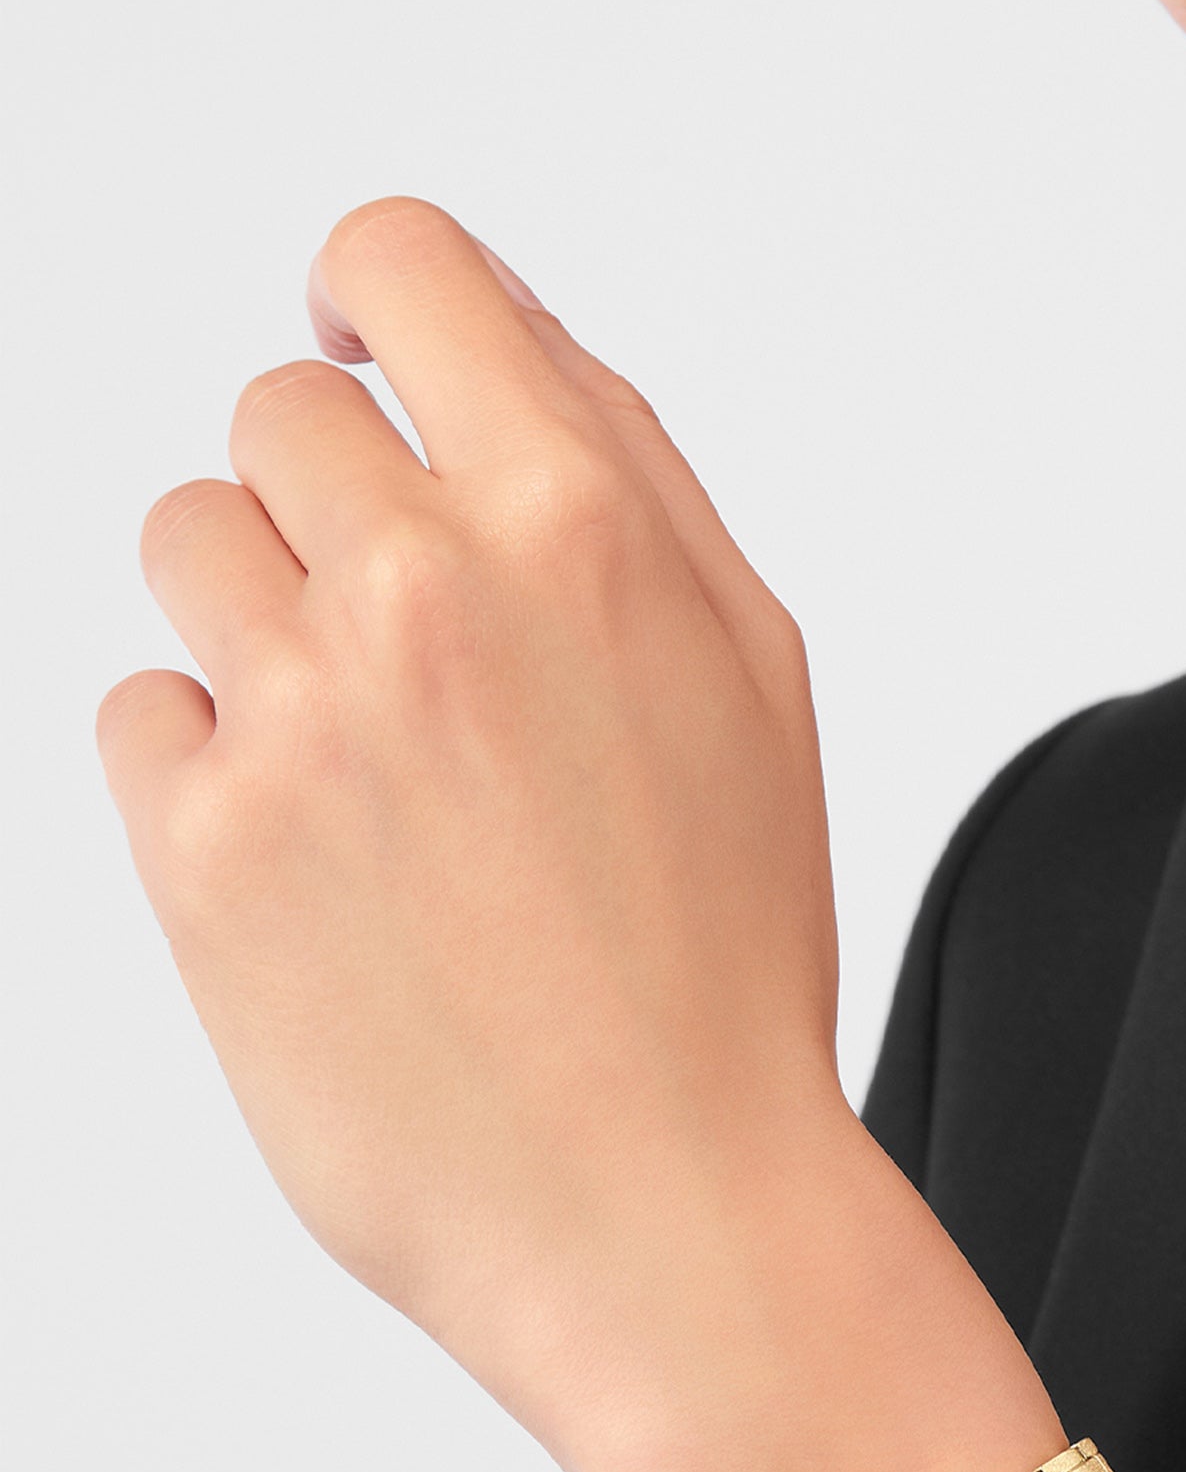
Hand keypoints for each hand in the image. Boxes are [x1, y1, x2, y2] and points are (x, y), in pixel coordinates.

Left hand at [97, 197, 853, 1461]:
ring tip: (374, 762)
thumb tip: (516, 352)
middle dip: (340, 508)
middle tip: (418, 649)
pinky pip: (142, 714)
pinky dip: (214, 763)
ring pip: (188, 546)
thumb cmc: (728, 966)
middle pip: (274, 420)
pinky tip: (326, 859)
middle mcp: (429, 596)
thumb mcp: (757, 684)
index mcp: (586, 531)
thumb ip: (636, 488)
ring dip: (266, 623)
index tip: (362, 344)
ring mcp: (300, 719)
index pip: (405, 264)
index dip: (373, 293)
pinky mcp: (199, 851)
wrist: (666, 1207)